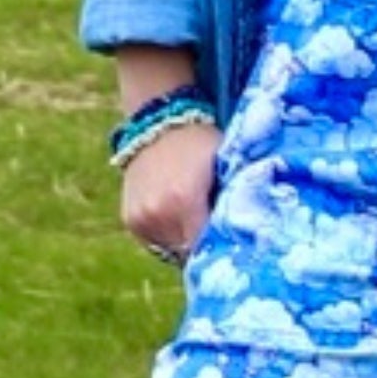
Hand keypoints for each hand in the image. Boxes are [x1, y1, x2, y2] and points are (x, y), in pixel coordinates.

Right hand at [119, 121, 219, 263]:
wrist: (157, 124)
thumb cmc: (199, 144)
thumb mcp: (223, 166)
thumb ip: (232, 202)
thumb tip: (246, 234)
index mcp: (184, 200)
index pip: (206, 248)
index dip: (221, 249)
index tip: (232, 245)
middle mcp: (157, 214)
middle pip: (188, 253)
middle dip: (203, 247)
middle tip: (217, 234)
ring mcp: (140, 219)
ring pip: (172, 251)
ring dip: (185, 243)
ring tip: (195, 220)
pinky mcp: (130, 221)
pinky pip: (156, 242)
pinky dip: (169, 235)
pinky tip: (177, 215)